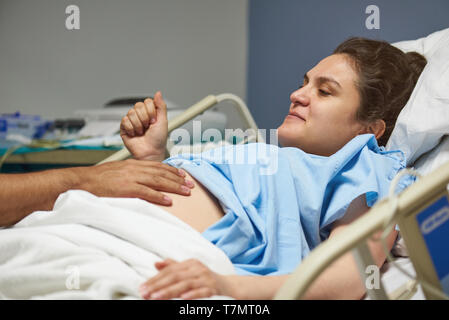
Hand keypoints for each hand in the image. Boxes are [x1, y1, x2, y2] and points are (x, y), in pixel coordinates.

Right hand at [76, 159, 193, 204]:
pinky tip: (169, 200)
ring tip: (186, 192)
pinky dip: (159, 196)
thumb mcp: (118, 172)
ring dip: (174, 186)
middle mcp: (135, 169)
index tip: (183, 174)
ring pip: (158, 181)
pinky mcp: (126, 189)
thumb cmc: (98, 179)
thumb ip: (131, 174)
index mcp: (133, 164)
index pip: (157, 166)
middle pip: (161, 173)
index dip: (172, 170)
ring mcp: (131, 178)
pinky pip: (146, 192)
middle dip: (178, 179)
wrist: (82, 181)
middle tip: (190, 184)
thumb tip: (143, 181)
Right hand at [120, 91, 167, 160]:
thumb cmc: (158, 139)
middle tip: (148, 127)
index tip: (154, 121)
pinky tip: (135, 134)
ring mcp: (132, 121)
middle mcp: (141, 115)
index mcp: (150, 112)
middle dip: (145, 118)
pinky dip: (131, 128)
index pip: (147, 101)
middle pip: (138, 105)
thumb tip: (158, 93)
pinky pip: (124, 120)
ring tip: (141, 132)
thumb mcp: (163, 121)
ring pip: (131, 112)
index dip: (151, 111)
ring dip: (138, 125)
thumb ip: (161, 106)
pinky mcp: (124, 127)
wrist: (150, 152)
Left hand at [139, 258, 228, 299]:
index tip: (142, 287)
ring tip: (156, 298)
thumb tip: (156, 264)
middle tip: (145, 293)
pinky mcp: (214, 288)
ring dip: (169, 291)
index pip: (169, 270)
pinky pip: (201, 292)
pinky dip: (191, 295)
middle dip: (158, 285)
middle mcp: (197, 268)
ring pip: (185, 284)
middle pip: (175, 276)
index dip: (155, 279)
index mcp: (190, 263)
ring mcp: (206, 278)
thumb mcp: (190, 271)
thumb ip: (173, 267)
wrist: (229, 286)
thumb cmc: (205, 280)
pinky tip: (181, 299)